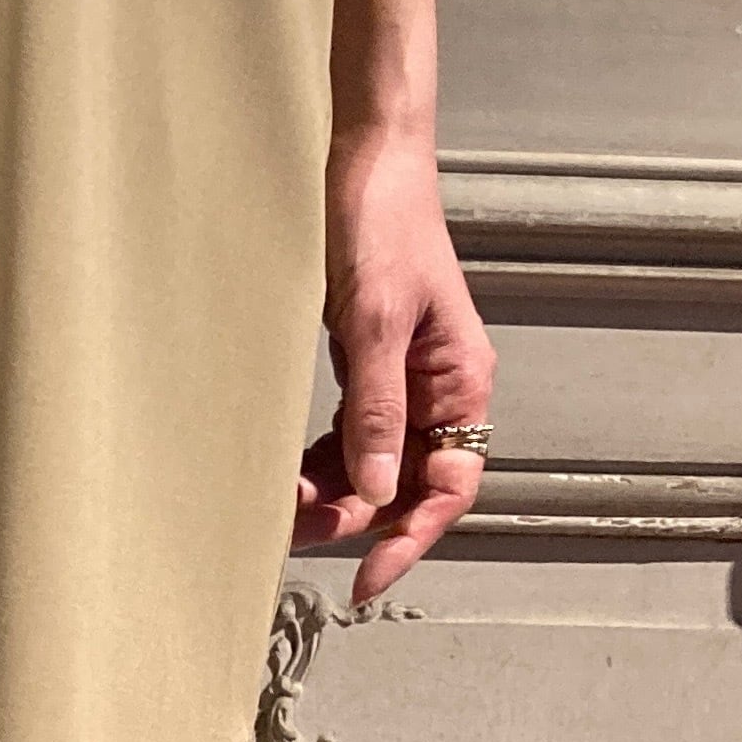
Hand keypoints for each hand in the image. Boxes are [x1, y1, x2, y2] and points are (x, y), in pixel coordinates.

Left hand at [294, 126, 493, 604]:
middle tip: (294, 530)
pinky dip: (321, 460)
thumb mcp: (376, 323)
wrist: (363, 160)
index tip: (367, 581)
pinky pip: (350, 435)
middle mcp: (439, 390)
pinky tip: (287, 470)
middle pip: (406, 486)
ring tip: (281, 505)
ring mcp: (403, 380)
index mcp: (460, 382)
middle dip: (355, 517)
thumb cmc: (381, 224)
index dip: (410, 539)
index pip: (448, 487)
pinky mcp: (368, 366)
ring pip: (373, 466)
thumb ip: (376, 410)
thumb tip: (375, 490)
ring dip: (332, 493)